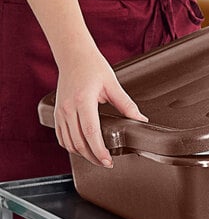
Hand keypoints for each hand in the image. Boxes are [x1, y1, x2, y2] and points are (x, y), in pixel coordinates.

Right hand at [54, 48, 147, 166]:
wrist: (73, 55)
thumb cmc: (93, 67)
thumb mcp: (113, 84)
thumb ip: (126, 104)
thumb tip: (140, 119)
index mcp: (83, 101)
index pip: (90, 133)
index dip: (99, 150)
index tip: (108, 161)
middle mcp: (68, 108)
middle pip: (78, 142)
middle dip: (93, 157)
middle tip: (107, 164)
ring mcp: (60, 111)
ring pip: (68, 142)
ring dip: (82, 154)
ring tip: (97, 158)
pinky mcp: (56, 113)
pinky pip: (61, 137)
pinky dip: (71, 146)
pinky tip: (83, 149)